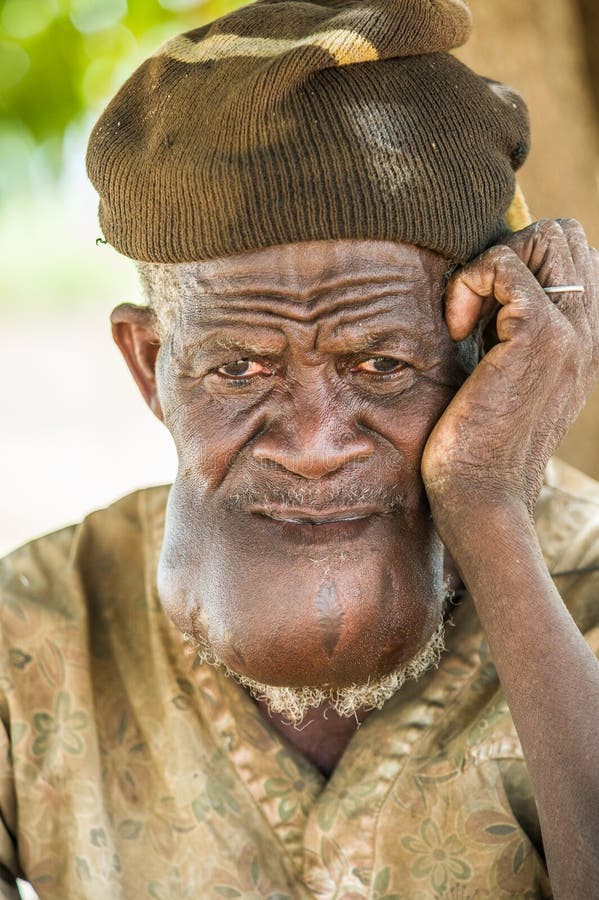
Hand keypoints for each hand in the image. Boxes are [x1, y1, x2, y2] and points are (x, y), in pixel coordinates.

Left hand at [422, 219, 598, 538]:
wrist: (482, 496)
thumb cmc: (478, 442)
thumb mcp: (503, 374)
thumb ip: (506, 330)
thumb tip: (481, 289)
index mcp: (583, 338)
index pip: (571, 254)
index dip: (520, 263)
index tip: (482, 316)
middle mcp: (588, 330)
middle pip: (562, 234)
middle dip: (506, 255)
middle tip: (475, 313)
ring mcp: (570, 331)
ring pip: (542, 237)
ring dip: (488, 268)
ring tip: (466, 324)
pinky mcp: (537, 337)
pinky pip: (504, 264)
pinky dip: (468, 285)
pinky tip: (456, 333)